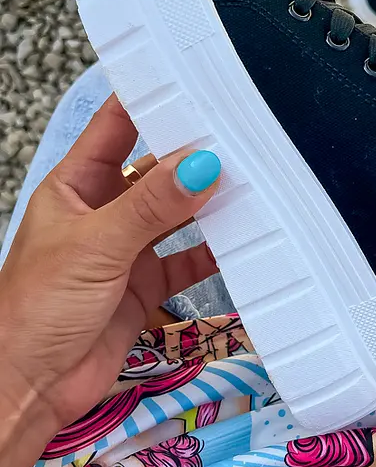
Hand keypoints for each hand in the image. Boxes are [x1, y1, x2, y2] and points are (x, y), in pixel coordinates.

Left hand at [0, 95, 220, 442]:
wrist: (31, 387)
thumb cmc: (39, 307)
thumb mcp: (97, 246)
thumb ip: (152, 206)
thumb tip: (203, 163)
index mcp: (76, 185)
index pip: (115, 127)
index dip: (149, 101)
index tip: (194, 79)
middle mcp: (104, 210)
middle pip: (155, 169)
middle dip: (193, 154)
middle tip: (243, 134)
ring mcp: (128, 248)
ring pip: (177, 213)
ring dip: (209, 202)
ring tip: (254, 181)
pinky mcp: (146, 284)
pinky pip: (188, 259)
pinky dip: (215, 252)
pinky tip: (245, 240)